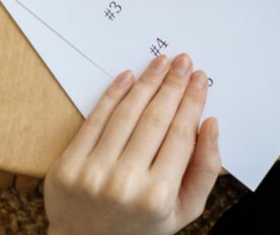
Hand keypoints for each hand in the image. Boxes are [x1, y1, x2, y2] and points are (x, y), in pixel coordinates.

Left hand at [44, 54, 218, 234]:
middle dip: (173, 85)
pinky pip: (95, 119)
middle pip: (156, 119)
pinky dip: (113, 94)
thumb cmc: (140, 227)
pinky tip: (128, 77)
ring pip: (126, 114)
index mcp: (157, 197)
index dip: (192, 102)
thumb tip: (211, 124)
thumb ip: (204, 171)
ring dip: (147, 82)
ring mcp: (93, 173)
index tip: (199, 79)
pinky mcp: (68, 165)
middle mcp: (125, 184)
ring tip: (161, 63)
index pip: (181, 135)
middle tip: (183, 62)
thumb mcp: (181, 212)